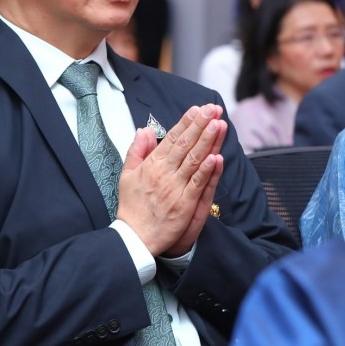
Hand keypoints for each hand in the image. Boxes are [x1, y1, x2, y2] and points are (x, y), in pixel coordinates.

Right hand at [116, 104, 225, 256]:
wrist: (134, 236)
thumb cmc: (131, 206)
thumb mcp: (127, 175)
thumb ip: (136, 151)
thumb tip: (144, 130)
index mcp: (151, 165)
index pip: (171, 138)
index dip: (185, 123)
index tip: (197, 109)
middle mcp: (164, 173)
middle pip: (185, 145)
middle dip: (200, 125)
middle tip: (212, 109)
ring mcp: (175, 188)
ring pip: (194, 160)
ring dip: (206, 141)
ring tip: (217, 124)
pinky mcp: (184, 204)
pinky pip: (197, 184)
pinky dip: (207, 170)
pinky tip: (215, 157)